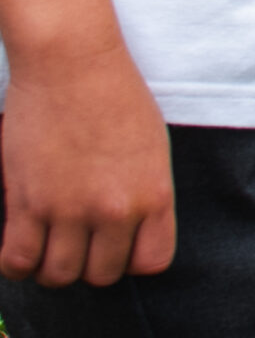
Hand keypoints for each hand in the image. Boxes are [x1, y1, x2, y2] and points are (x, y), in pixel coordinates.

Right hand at [0, 40, 175, 285]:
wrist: (72, 62)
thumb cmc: (115, 97)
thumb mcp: (151, 148)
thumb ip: (143, 194)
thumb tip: (128, 232)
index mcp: (155, 195)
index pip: (152, 262)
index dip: (132, 260)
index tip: (118, 246)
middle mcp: (116, 209)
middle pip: (102, 275)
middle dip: (90, 265)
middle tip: (78, 244)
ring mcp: (70, 210)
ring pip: (60, 276)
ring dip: (53, 268)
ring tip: (48, 248)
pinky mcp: (28, 203)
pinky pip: (18, 262)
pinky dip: (17, 266)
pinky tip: (19, 251)